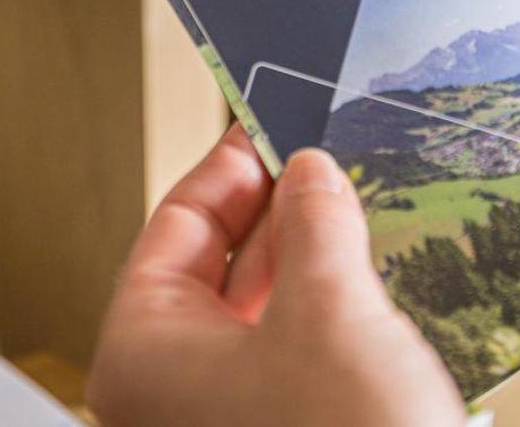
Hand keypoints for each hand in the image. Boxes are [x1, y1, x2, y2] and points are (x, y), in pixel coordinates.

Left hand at [88, 124, 465, 426]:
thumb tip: (311, 173)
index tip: (273, 121)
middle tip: (329, 158)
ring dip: (313, 261)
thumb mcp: (329, 306)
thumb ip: (316, 222)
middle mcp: (168, 393)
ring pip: (261, 315)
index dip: (231, 166)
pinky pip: (294, 358)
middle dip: (280, 212)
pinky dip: (330, 313)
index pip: (175, 227)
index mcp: (141, 352)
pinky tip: (378, 277)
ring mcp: (222, 422)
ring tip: (363, 208)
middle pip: (216, 270)